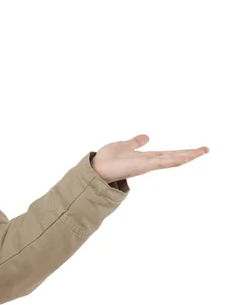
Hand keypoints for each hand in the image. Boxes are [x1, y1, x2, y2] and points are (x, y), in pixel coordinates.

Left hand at [91, 134, 208, 183]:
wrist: (97, 168)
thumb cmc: (109, 158)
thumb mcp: (125, 145)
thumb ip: (136, 142)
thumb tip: (146, 136)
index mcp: (147, 157)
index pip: (169, 154)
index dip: (182, 151)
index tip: (197, 149)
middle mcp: (150, 162)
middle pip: (174, 157)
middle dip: (190, 154)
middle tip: (206, 149)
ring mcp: (147, 165)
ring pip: (171, 160)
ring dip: (186, 155)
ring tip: (201, 151)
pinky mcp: (142, 166)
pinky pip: (161, 162)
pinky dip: (173, 159)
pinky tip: (184, 157)